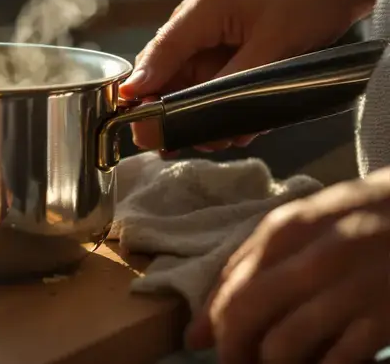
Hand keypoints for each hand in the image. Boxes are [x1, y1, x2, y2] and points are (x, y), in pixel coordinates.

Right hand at [121, 0, 381, 151]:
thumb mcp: (272, 43)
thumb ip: (227, 81)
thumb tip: (191, 113)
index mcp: (200, 12)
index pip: (157, 58)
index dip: (141, 92)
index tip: (134, 125)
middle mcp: (207, 22)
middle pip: (175, 74)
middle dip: (174, 110)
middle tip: (178, 144)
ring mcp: (230, 31)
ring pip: (204, 80)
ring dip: (207, 110)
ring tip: (217, 139)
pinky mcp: (253, 41)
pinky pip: (231, 77)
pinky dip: (233, 100)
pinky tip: (242, 125)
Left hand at [185, 171, 389, 362]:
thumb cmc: (362, 219)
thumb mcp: (305, 224)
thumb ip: (250, 265)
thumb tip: (197, 330)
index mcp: (286, 229)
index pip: (228, 289)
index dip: (212, 326)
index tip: (207, 346)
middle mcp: (313, 258)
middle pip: (244, 317)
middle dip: (233, 352)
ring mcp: (352, 289)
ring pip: (283, 346)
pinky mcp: (385, 318)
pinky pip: (336, 361)